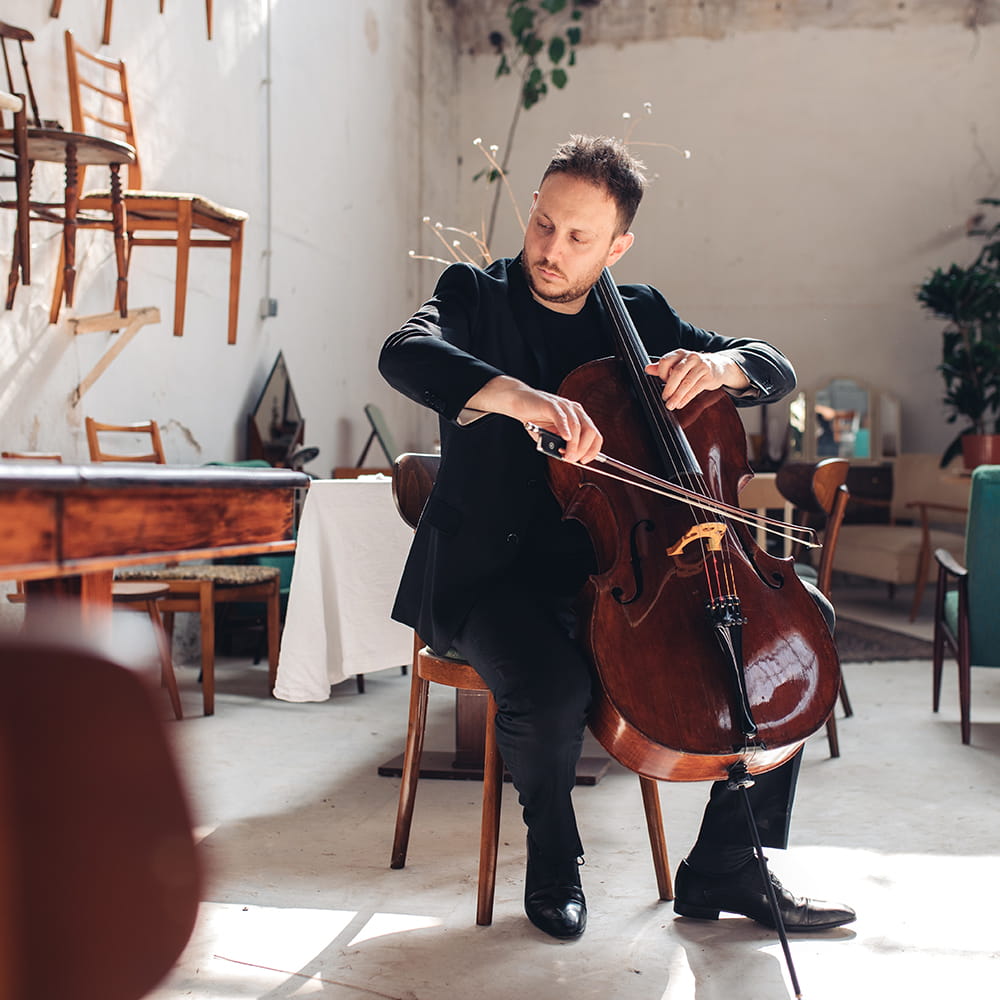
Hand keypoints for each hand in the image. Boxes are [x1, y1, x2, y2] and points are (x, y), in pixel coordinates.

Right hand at [465, 375, 602, 463]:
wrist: (518, 402)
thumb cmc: (534, 418)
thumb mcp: (551, 436)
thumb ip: (560, 445)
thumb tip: (567, 457)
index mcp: (578, 417)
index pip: (595, 434)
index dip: (593, 449)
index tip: (584, 460)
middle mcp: (574, 410)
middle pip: (589, 431)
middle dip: (583, 449)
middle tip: (572, 459)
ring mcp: (563, 406)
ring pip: (576, 426)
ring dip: (573, 444)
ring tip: (566, 455)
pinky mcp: (551, 404)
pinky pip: (561, 417)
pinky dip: (565, 429)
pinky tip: (565, 438)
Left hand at [645, 351, 748, 409]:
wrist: (719, 365)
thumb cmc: (694, 366)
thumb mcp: (679, 364)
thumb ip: (663, 367)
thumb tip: (647, 369)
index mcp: (680, 353)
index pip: (666, 361)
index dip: (661, 373)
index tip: (661, 382)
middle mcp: (691, 357)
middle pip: (676, 372)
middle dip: (669, 388)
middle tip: (664, 398)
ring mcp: (701, 366)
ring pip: (686, 383)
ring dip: (677, 396)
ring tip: (670, 405)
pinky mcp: (709, 376)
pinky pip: (695, 389)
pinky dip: (686, 398)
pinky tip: (680, 404)